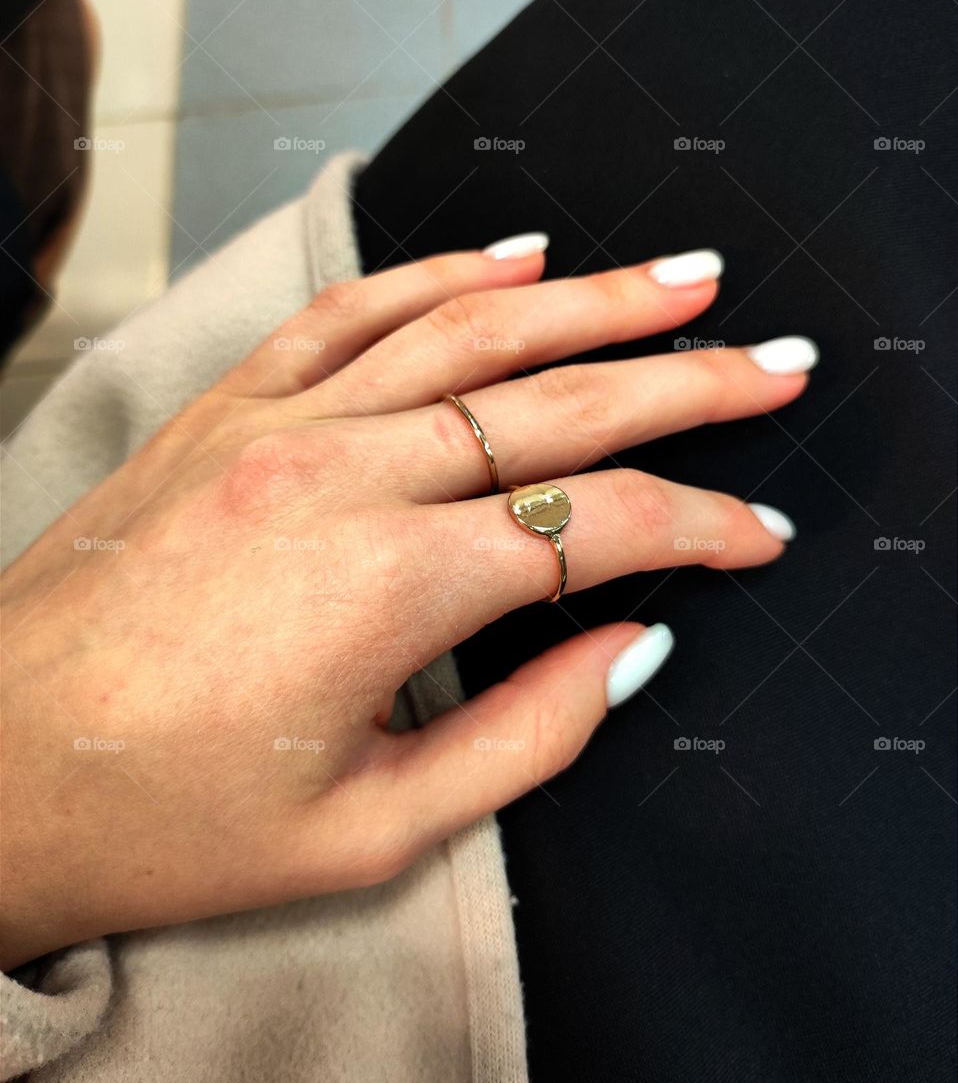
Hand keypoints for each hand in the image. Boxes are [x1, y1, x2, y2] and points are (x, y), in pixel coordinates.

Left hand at [0, 241, 815, 968]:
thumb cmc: (167, 818)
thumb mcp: (370, 830)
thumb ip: (524, 736)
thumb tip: (629, 646)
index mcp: (390, 586)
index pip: (599, 528)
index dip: (702, 528)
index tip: (760, 535)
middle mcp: (344, 477)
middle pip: (558, 405)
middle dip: (685, 383)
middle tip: (771, 361)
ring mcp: (279, 426)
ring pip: (470, 332)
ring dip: (590, 299)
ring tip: (681, 275)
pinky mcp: (227, 410)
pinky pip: (352, 312)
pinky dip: (441, 273)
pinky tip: (513, 252)